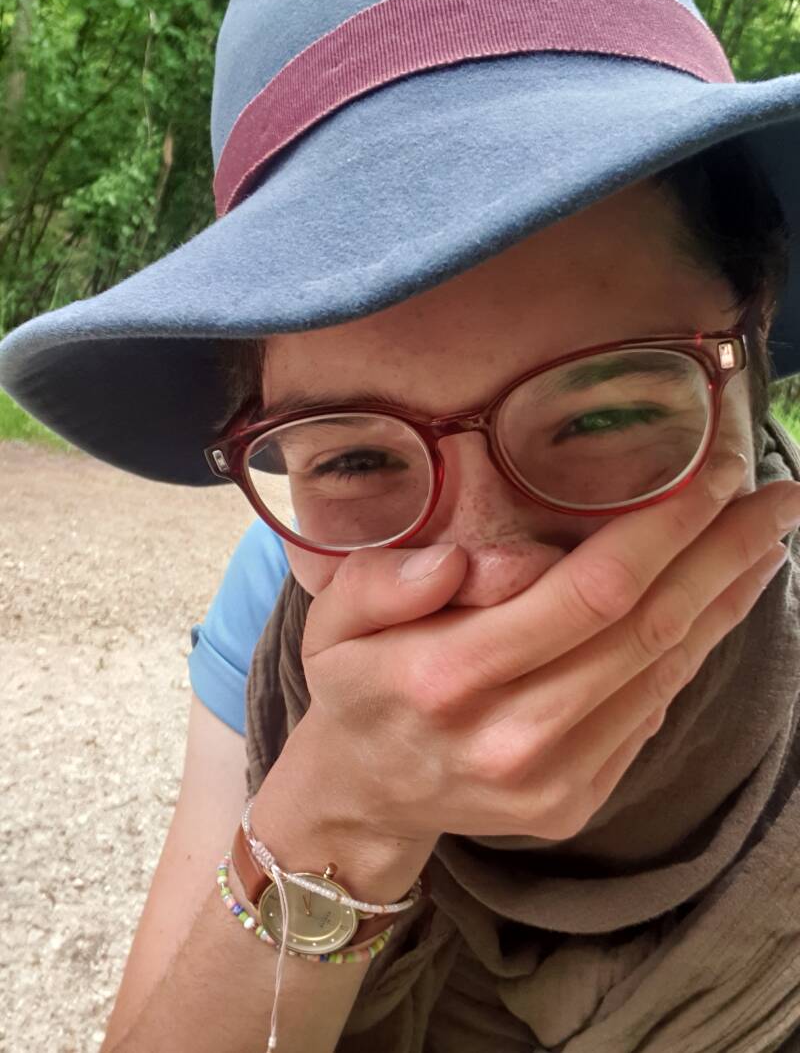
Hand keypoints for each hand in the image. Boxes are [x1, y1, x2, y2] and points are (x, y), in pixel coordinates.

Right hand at [294, 453, 797, 844]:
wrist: (362, 798)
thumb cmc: (353, 689)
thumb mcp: (333, 619)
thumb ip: (392, 581)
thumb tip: (469, 560)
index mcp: (448, 678)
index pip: (586, 592)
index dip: (662, 530)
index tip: (712, 476)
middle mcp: (512, 738)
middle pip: (648, 631)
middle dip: (722, 555)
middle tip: (776, 498)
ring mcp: (553, 780)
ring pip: (664, 673)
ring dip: (724, 602)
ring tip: (764, 543)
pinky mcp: (576, 801)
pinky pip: (651, 713)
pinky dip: (691, 652)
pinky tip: (715, 606)